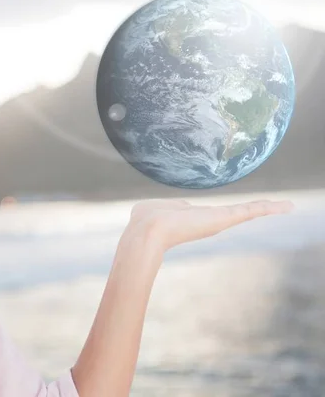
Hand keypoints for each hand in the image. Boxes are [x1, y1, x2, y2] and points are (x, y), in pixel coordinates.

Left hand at [123, 198, 294, 253]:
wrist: (149, 230)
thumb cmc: (147, 218)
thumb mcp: (154, 207)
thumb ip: (164, 207)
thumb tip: (174, 208)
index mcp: (194, 217)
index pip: (214, 214)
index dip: (224, 212)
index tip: (236, 211)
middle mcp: (209, 220)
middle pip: (237, 213)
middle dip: (256, 210)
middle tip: (278, 207)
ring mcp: (218, 219)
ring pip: (247, 211)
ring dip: (268, 208)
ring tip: (287, 205)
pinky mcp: (225, 217)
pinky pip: (251, 210)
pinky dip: (268, 207)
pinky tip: (286, 206)